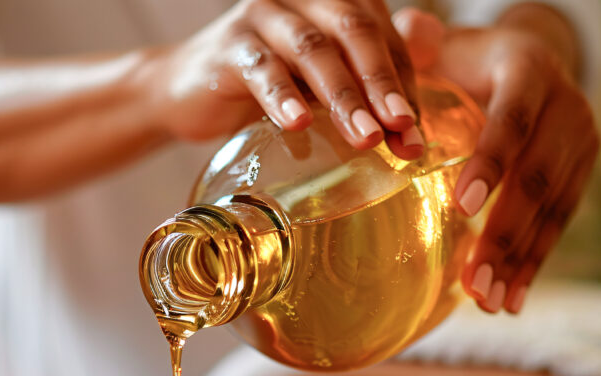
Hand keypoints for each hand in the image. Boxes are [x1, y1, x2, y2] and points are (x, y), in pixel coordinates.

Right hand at [150, 0, 425, 158]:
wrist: (185, 92)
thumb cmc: (263, 89)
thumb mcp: (317, 87)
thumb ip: (359, 91)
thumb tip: (412, 129)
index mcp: (333, 0)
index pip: (381, 37)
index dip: (403, 83)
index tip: (414, 135)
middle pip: (354, 32)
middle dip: (381, 84)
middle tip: (400, 128)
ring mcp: (263, 16)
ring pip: (313, 50)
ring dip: (343, 96)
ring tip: (365, 138)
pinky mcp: (229, 46)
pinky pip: (261, 69)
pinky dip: (282, 97)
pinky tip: (298, 124)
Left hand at [394, 6, 598, 313]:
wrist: (529, 62)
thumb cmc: (469, 60)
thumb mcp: (446, 46)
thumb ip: (422, 46)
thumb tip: (406, 32)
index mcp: (529, 71)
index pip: (514, 119)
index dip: (492, 162)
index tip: (462, 207)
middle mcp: (567, 106)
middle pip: (537, 176)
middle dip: (504, 233)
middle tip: (474, 280)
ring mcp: (580, 144)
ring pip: (552, 208)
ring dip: (519, 260)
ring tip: (488, 302)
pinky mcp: (581, 174)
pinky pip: (560, 223)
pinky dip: (534, 263)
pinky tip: (511, 300)